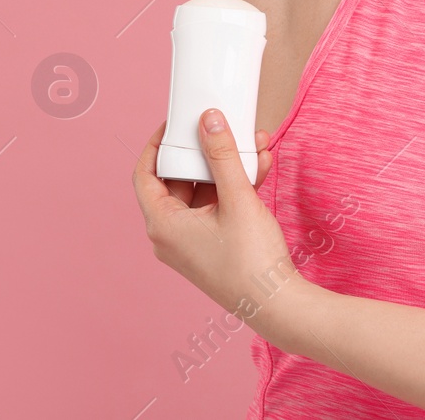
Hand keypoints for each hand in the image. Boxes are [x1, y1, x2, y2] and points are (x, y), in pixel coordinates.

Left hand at [133, 109, 302, 327]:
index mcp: (162, 225)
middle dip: (206, 152)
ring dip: (227, 167)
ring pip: (203, 192)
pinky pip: (216, 207)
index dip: (158, 144)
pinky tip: (260, 166)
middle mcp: (170, 235)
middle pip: (178, 180)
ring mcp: (191, 243)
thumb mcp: (237, 198)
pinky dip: (234, 187)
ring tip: (254, 143)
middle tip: (220, 127)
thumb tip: (208, 119)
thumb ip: (222, 154)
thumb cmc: (251, 260)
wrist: (278, 305)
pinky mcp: (212, 247)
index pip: (145, 173)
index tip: (176, 123)